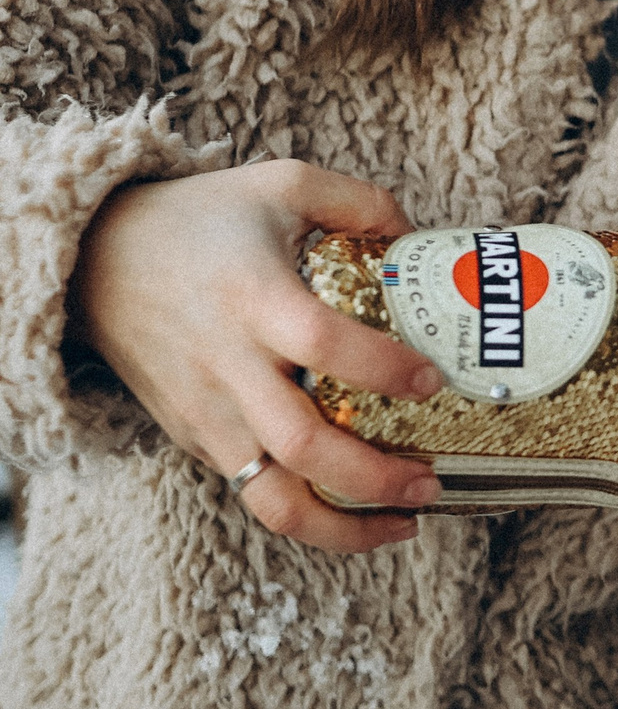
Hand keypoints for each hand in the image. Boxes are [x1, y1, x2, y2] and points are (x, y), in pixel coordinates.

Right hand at [68, 161, 438, 552]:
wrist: (93, 260)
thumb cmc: (199, 221)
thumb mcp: (281, 183)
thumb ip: (360, 201)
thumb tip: (420, 236)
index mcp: (254, 298)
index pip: (325, 344)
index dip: (385, 368)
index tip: (434, 379)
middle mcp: (228, 364)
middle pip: (303, 445)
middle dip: (376, 477)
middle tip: (433, 482)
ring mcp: (207, 411)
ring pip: (273, 498)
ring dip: (344, 525)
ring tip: (404, 521)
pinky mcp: (194, 438)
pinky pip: (253, 493)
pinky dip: (310, 512)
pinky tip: (358, 505)